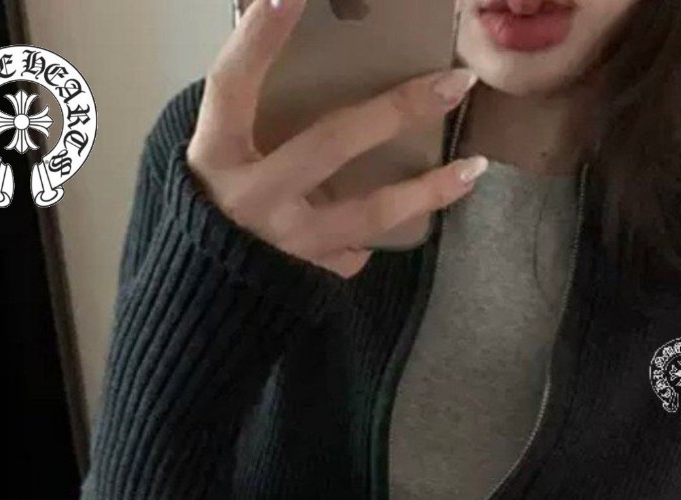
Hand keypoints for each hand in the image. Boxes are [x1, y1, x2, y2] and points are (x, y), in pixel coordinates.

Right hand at [187, 0, 486, 277]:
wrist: (206, 290)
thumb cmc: (220, 198)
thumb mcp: (222, 148)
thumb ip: (252, 103)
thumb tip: (286, 27)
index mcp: (216, 153)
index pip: (233, 82)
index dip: (260, 37)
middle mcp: (252, 198)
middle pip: (331, 144)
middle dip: (397, 110)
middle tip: (455, 81)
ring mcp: (286, 242)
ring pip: (368, 213)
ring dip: (427, 190)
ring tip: (474, 167)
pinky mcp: (310, 274)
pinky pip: (359, 246)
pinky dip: (383, 229)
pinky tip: (416, 212)